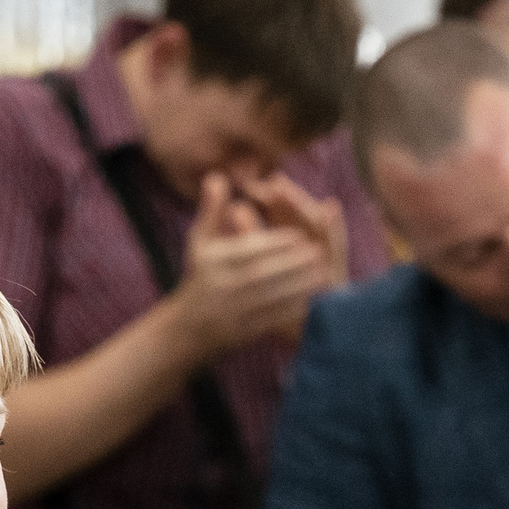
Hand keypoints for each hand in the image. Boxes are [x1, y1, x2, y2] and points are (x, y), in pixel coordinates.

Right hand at [169, 174, 333, 361]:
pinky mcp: (243, 332)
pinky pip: (271, 319)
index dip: (275, 243)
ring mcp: (232, 312)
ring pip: (270, 297)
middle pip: (262, 273)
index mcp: (213, 263)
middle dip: (292, 263)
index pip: (248, 251)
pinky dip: (293, 310)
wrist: (187, 329)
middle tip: (318, 252)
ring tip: (321, 273)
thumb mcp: (200, 242)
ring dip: (298, 285)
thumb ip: (212, 209)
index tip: (299, 235)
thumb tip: (217, 176)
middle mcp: (222, 287)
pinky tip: (311, 300)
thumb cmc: (200, 277)